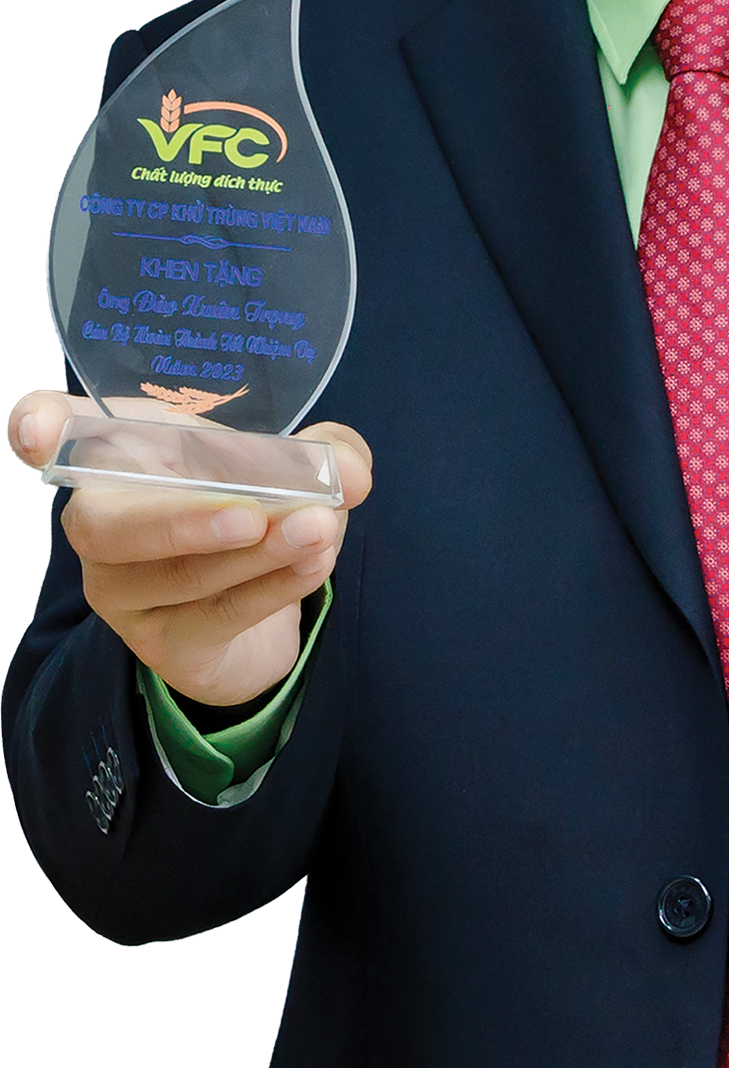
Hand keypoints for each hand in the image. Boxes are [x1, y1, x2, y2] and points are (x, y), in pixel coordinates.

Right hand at [8, 389, 372, 711]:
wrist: (253, 599)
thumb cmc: (247, 502)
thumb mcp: (285, 465)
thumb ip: (321, 454)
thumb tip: (350, 471)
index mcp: (118, 452)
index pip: (55, 430)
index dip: (40, 428)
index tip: (40, 435)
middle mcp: (100, 520)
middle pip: (106, 526)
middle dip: (183, 519)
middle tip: (255, 511)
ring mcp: (121, 588)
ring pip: (175, 575)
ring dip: (253, 554)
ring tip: (317, 529)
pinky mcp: (159, 640)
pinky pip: (215, 614)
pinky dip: (271, 587)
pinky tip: (315, 563)